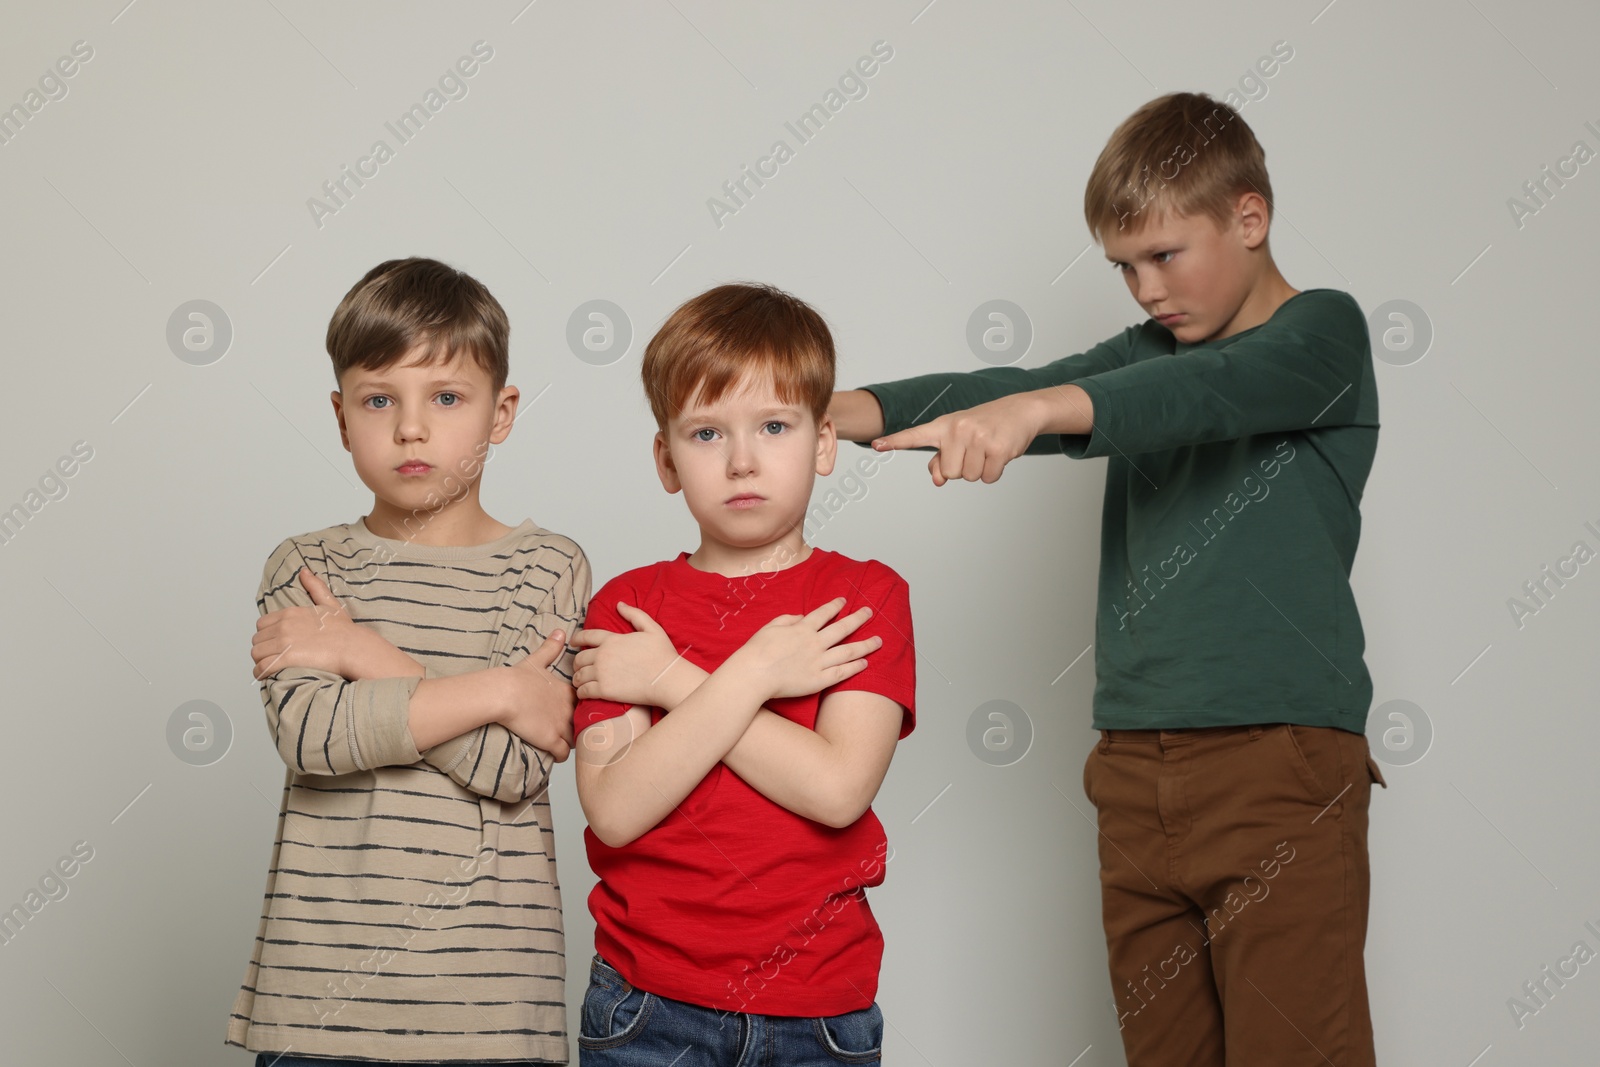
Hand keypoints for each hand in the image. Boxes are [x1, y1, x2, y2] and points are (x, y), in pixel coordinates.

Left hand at [252, 567, 356, 679]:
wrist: (353, 648)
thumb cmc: (344, 630)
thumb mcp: (329, 604)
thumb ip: (314, 586)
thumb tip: (304, 571)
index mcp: (290, 613)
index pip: (262, 624)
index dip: (267, 635)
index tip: (275, 642)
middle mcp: (284, 626)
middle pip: (257, 639)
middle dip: (263, 648)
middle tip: (273, 656)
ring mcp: (284, 642)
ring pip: (256, 653)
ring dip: (261, 661)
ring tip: (270, 666)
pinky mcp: (286, 659)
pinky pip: (262, 667)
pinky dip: (260, 672)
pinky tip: (266, 675)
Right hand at [499, 629, 575, 760]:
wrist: (504, 693)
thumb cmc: (517, 677)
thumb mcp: (537, 660)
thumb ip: (551, 647)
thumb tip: (561, 631)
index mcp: (567, 692)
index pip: (585, 704)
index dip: (581, 709)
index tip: (576, 713)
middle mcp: (569, 709)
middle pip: (585, 723)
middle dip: (581, 727)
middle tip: (573, 730)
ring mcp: (561, 725)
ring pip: (578, 739)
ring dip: (573, 742)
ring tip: (566, 743)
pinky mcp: (551, 739)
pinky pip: (564, 753)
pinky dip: (561, 755)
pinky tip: (556, 753)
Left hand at [572, 603, 685, 706]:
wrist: (666, 679)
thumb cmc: (662, 654)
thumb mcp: (652, 628)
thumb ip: (634, 614)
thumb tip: (619, 604)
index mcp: (612, 640)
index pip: (587, 636)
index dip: (577, 638)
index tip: (573, 642)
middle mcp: (603, 655)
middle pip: (579, 658)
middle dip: (576, 662)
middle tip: (579, 666)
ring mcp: (602, 673)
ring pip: (579, 675)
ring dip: (577, 677)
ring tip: (580, 681)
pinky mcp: (604, 690)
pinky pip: (584, 691)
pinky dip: (581, 692)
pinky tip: (583, 692)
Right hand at [729, 598, 882, 701]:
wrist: (753, 674)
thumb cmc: (756, 651)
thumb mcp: (770, 627)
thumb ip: (788, 619)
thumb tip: (801, 616)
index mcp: (802, 628)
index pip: (824, 613)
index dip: (835, 606)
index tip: (844, 601)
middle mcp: (815, 643)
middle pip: (843, 628)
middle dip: (858, 618)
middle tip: (869, 612)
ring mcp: (819, 662)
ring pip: (849, 651)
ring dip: (866, 644)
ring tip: (879, 641)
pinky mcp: (818, 680)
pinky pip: (842, 672)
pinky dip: (855, 667)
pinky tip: (865, 663)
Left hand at [872, 392, 1045, 485]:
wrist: (1019, 411)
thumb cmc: (984, 426)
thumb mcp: (958, 437)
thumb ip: (942, 459)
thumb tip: (937, 480)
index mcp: (943, 426)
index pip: (914, 436)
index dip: (895, 442)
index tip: (875, 445)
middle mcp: (957, 429)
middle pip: (949, 473)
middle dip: (962, 468)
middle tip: (975, 450)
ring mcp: (977, 437)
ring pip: (969, 477)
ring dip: (980, 470)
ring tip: (988, 450)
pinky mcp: (997, 448)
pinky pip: (988, 478)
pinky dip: (995, 472)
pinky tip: (999, 454)